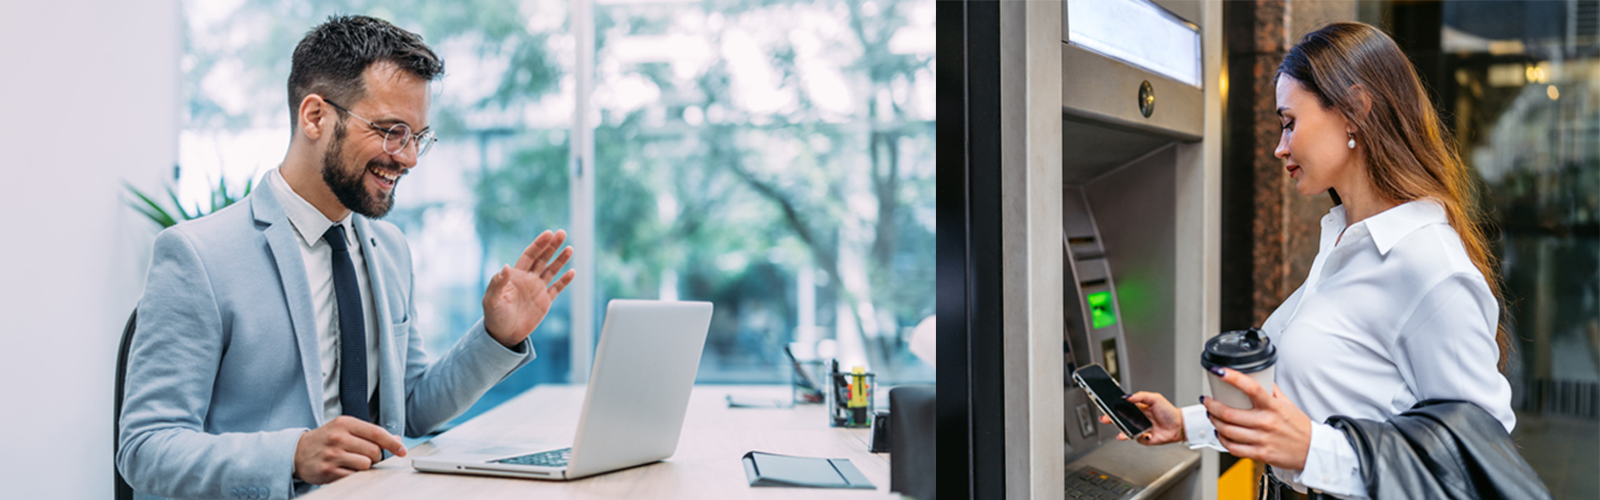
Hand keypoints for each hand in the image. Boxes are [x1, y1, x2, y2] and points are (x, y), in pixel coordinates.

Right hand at [293, 416, 406, 483]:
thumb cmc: (326, 439)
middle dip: (376, 457)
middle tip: (366, 456)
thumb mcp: (345, 429)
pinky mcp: (328, 471)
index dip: (393, 443)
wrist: (296, 452)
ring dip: (366, 467)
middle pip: (374, 451)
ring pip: (366, 465)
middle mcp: (338, 437)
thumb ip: (370, 433)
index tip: (402, 451)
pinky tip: (347, 470)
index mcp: (345, 423)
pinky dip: (355, 475)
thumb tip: (396, 440)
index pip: (377, 433)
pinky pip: (354, 476)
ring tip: (354, 462)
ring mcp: (333, 455)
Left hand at [483, 229, 577, 347]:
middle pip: (543, 258)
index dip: (539, 244)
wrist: (503, 335)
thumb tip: (505, 266)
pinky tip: (572, 272)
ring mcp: (537, 289)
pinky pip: (557, 288)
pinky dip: (564, 280)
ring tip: (570, 248)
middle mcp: (528, 279)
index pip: (530, 255)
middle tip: (562, 233)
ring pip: (551, 270)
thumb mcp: (492, 300)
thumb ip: (498, 283)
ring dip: (560, 260)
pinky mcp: (545, 301)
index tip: (548, 234)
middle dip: (552, 246)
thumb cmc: (494, 316)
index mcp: (515, 275)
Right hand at [1099, 391, 1184, 444]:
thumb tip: (1127, 396)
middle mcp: (1137, 419)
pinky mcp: (1144, 438)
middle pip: (1121, 419)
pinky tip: (1147, 434)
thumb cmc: (1169, 412)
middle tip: (1105, 419)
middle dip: (1112, 419)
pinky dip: (1140, 437)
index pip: (1123, 407)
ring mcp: (1140, 429)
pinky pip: (1136, 438)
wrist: (1178, 426)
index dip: (1114, 407)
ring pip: (1126, 431)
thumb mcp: (1155, 398)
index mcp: (1138, 408)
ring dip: (1122, 432)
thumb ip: (1140, 396)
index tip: (1107, 407)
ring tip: (1121, 433)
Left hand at [1201, 367, 1311, 469]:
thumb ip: (1272, 391)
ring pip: (1227, 430)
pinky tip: (1220, 434)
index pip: (1251, 387)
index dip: (1233, 378)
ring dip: (1213, 421)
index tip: (1220, 371)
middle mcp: (1266, 422)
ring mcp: (1262, 439)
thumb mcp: (1288, 404)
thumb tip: (1260, 377)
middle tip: (1207, 400)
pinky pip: (1233, 447)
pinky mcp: (1259, 454)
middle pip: (1229, 413)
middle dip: (1211, 405)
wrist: (1312, 452)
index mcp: (1273, 407)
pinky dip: (1222, 440)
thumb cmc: (1300, 428)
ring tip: (1211, 415)